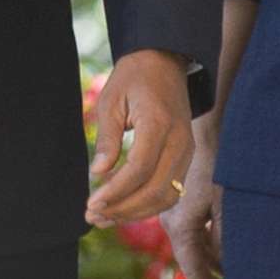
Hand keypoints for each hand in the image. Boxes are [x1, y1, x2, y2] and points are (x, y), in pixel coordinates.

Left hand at [87, 50, 194, 228]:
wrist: (165, 62)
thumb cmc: (134, 77)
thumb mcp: (111, 100)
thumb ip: (107, 138)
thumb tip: (98, 173)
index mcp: (159, 124)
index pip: (140, 169)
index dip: (116, 191)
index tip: (92, 202)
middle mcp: (180, 142)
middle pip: (156, 190)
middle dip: (123, 209)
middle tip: (93, 215)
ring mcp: (187, 151)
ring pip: (166, 196)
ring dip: (135, 212)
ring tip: (104, 217)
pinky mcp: (186, 157)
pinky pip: (170, 190)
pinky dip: (147, 203)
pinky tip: (122, 206)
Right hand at [164, 122, 224, 278]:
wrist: (201, 130)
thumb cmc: (216, 167)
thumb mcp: (226, 206)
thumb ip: (224, 239)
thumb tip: (227, 265)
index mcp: (180, 225)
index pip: (192, 267)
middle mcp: (170, 219)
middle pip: (190, 256)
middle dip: (208, 273)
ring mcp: (171, 209)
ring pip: (190, 242)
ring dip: (208, 256)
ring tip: (228, 271)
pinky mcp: (177, 199)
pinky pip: (189, 228)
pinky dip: (204, 239)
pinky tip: (219, 244)